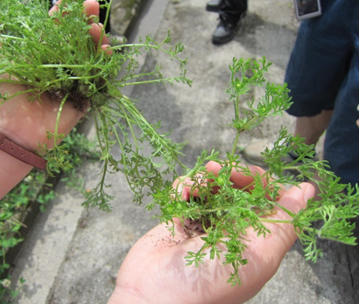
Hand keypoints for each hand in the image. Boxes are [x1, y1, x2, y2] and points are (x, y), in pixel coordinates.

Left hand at [0, 0, 109, 151]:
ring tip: (99, 30)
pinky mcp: (80, 101)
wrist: (6, 133)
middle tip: (94, 8)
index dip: (65, 14)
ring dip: (96, 41)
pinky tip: (105, 53)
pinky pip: (96, 82)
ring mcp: (70, 84)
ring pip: (89, 58)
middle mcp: (56, 68)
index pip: (56, 30)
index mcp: (37, 55)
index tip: (74, 1)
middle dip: (86, 23)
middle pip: (77, 40)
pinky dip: (103, 67)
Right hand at [109, 162, 314, 303]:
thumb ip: (284, 223)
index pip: (270, 198)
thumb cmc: (208, 284)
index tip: (247, 175)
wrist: (154, 294)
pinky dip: (184, 188)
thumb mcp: (256, 255)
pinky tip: (180, 195)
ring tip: (194, 185)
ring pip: (213, 185)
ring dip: (204, 178)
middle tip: (216, 170)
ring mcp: (205, 223)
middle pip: (240, 187)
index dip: (261, 181)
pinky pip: (186, 192)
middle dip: (230, 174)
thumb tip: (308, 191)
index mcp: (257, 239)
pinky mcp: (181, 219)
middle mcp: (233, 229)